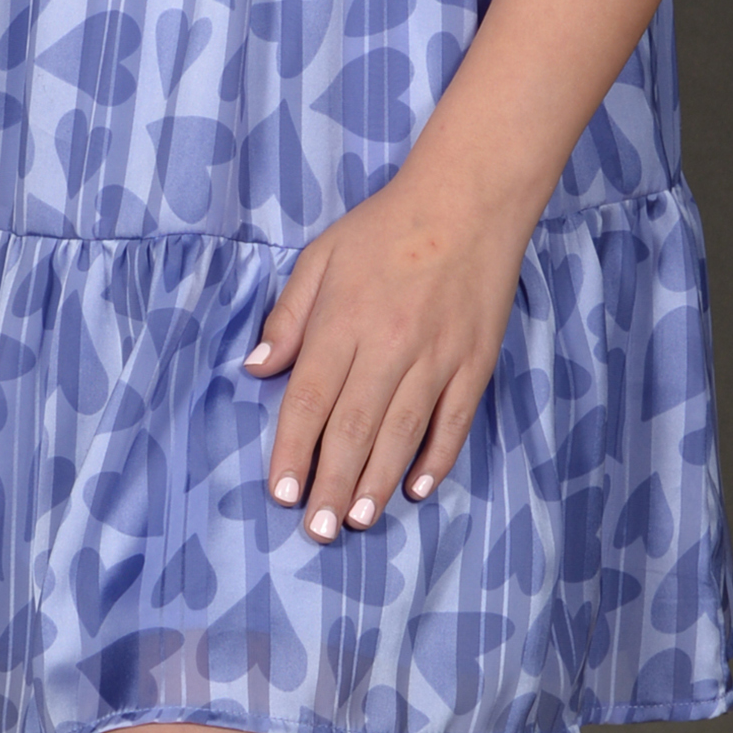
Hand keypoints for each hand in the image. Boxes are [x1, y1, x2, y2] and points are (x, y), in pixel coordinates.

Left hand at [244, 176, 530, 540]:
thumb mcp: (322, 256)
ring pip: (401, 434)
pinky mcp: (475, 362)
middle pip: (353, 428)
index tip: (281, 493)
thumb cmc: (386, 228)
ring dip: (377, 483)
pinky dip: (435, 459)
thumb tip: (256, 370)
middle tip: (317, 532)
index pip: (310, 398)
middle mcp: (389, 344)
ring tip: (358, 522)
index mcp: (344, 319)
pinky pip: (454, 422)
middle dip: (332, 485)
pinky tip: (415, 489)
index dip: (293, 450)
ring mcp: (437, 356)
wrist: (468, 200)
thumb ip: (289, 316)